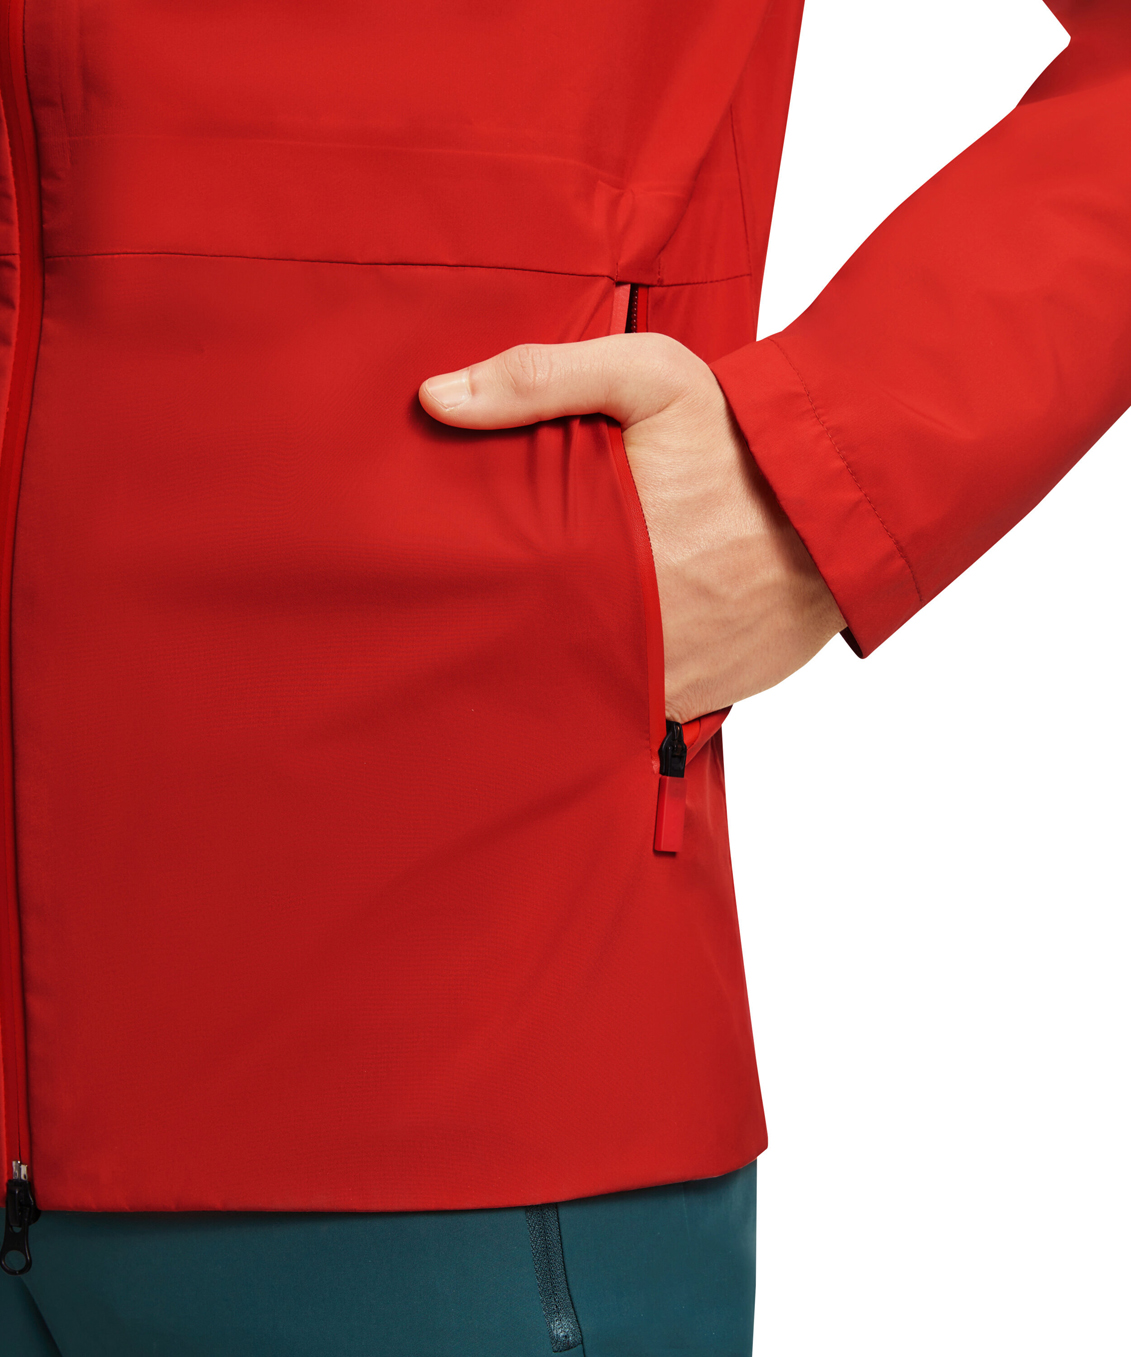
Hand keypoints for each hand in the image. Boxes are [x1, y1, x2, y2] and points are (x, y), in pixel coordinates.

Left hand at [419, 333, 845, 722]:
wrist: (845, 495)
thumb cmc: (741, 439)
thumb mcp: (646, 378)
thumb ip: (540, 379)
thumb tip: (435, 398)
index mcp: (595, 567)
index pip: (500, 610)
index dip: (472, 606)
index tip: (450, 597)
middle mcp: (630, 638)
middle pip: (539, 660)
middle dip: (516, 644)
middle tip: (493, 622)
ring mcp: (672, 679)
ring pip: (591, 693)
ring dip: (572, 673)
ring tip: (554, 641)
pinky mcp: (708, 696)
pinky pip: (646, 706)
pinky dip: (628, 689)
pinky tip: (615, 655)